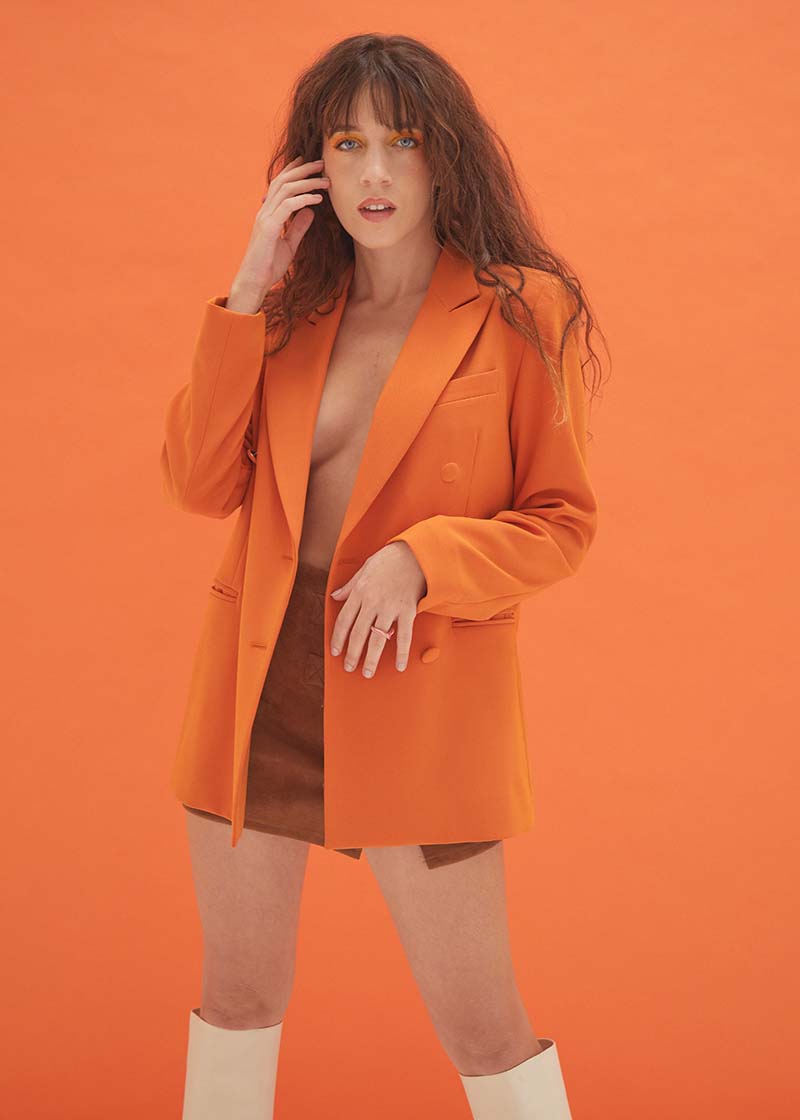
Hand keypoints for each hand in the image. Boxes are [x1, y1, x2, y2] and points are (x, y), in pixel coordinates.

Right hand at [232, 155, 330, 295]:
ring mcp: (265, 218)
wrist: (255, 282)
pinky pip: (287, 206)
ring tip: (325, 181)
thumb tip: (310, 211)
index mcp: (268, 213)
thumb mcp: (289, 244)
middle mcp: (265, 211)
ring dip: (307, 182)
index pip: (280, 185)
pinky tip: (318, 199)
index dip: (294, 171)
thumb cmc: (269, 266)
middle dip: (303, 169)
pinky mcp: (269, 228)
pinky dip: (303, 199)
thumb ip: (298, 227)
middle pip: (283, 181)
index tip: (310, 164)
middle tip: (321, 163)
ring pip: (286, 190)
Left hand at [329, 542, 426, 676]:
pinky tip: (400, 666)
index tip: (335, 651)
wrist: (414, 553)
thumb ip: (349, 586)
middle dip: (352, 654)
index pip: (343, 621)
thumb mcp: (363, 569)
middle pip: (358, 634)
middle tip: (349, 668)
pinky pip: (404, 636)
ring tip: (367, 673)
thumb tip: (335, 596)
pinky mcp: (407, 611)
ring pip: (377, 638)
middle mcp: (372, 602)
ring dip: (371, 658)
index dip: (338, 638)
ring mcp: (390, 608)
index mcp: (359, 592)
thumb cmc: (388, 559)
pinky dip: (402, 652)